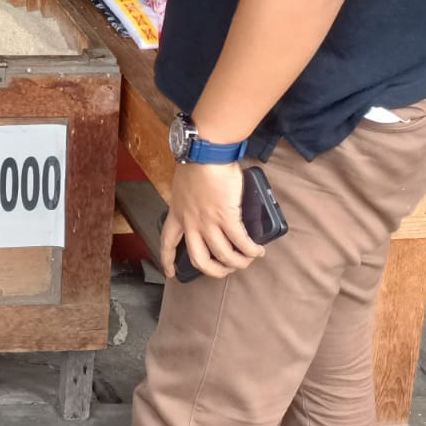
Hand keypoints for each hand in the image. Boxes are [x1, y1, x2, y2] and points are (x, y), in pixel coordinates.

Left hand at [160, 161, 263, 280]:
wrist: (205, 152)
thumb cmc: (196, 162)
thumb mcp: (184, 187)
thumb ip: (191, 200)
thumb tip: (206, 204)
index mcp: (177, 213)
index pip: (167, 242)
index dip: (168, 261)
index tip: (171, 273)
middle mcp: (191, 222)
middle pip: (198, 259)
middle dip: (213, 270)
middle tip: (224, 269)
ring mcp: (208, 222)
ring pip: (222, 255)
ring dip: (237, 262)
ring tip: (247, 259)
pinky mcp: (226, 217)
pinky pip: (241, 242)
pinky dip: (251, 250)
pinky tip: (258, 250)